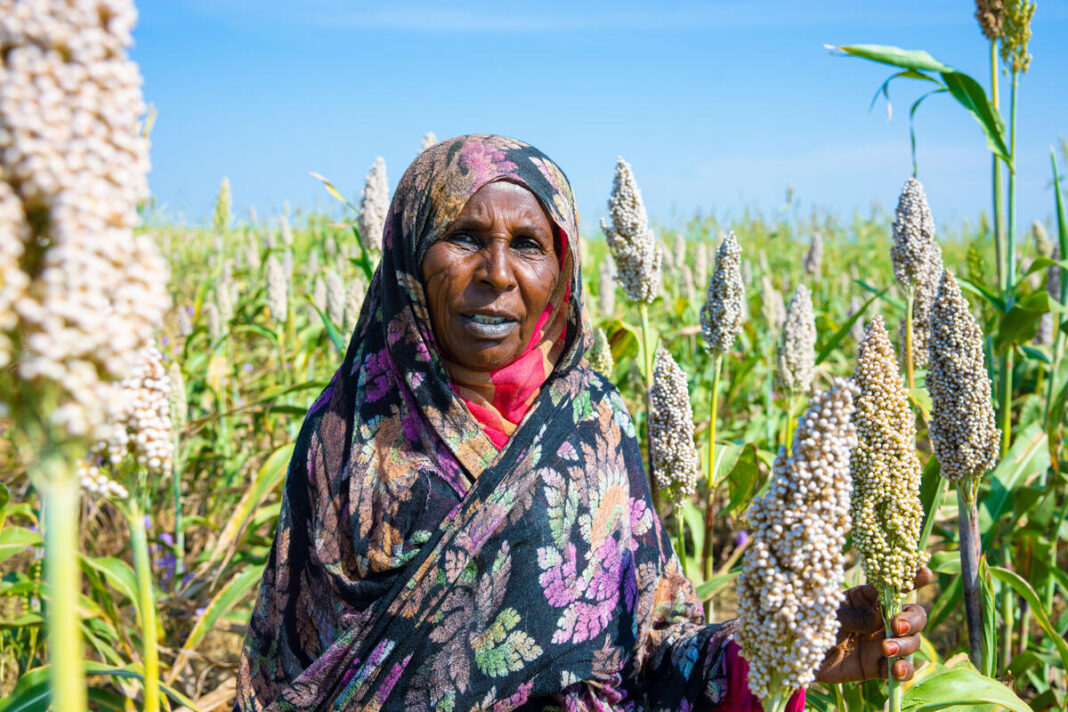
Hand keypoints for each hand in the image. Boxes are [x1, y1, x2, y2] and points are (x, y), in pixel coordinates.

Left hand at [815, 566, 933, 684]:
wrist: (796, 654)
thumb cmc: (811, 623)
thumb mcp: (831, 614)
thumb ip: (856, 615)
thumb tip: (883, 614)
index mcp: (867, 598)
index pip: (894, 585)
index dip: (912, 578)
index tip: (924, 573)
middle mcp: (880, 619)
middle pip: (913, 615)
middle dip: (911, 619)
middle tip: (896, 625)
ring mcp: (881, 642)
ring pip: (911, 642)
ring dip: (905, 645)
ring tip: (886, 648)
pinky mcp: (877, 666)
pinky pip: (900, 669)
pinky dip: (904, 670)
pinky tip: (897, 670)